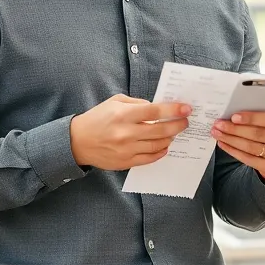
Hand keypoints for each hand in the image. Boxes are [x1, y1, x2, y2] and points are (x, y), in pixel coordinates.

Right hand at [70, 94, 191, 170]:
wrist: (77, 142)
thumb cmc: (97, 118)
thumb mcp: (115, 102)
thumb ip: (137, 103)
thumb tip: (157, 108)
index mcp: (123, 115)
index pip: (155, 111)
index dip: (174, 110)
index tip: (186, 109)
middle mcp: (126, 133)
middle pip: (161, 130)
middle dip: (177, 125)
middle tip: (185, 122)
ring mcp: (126, 150)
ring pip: (158, 145)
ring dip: (170, 138)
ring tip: (174, 133)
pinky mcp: (126, 162)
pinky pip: (149, 158)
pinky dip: (160, 152)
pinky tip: (164, 146)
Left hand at [212, 111, 264, 184]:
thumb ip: (261, 118)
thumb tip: (234, 114)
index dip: (252, 118)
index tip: (234, 116)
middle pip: (258, 134)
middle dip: (235, 129)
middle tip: (219, 124)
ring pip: (251, 147)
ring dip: (231, 139)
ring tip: (218, 133)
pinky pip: (248, 159)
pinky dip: (233, 151)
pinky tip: (223, 144)